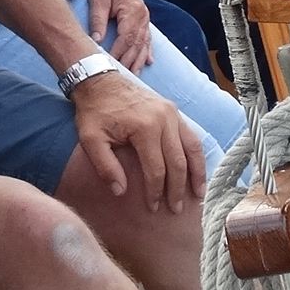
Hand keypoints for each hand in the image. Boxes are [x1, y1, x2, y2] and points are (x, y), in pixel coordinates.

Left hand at [69, 67, 204, 213]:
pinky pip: (191, 136)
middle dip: (177, 189)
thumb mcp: (90, 139)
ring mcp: (172, 113)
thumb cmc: (93, 111)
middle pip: (177, 162)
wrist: (99, 80)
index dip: (155, 192)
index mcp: (144, 127)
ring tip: (198, 195)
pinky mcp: (174, 110)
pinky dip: (196, 155)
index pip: (156, 169)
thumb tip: (121, 192)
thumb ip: (105, 167)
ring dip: (196, 173)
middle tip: (176, 210)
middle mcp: (164, 119)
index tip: (153, 208)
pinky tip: (198, 171)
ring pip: (192, 149)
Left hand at [87, 0, 152, 71]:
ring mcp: (145, 17)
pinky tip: (148, 62)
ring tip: (135, 76)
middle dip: (129, 62)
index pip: (126, 38)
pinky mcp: (143, 18)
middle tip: (122, 78)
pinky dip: (146, 51)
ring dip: (139, 60)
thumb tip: (95, 41)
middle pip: (137, 44)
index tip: (110, 66)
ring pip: (144, 43)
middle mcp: (142, 16)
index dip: (118, 54)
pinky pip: (147, 38)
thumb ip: (98, 21)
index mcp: (132, 11)